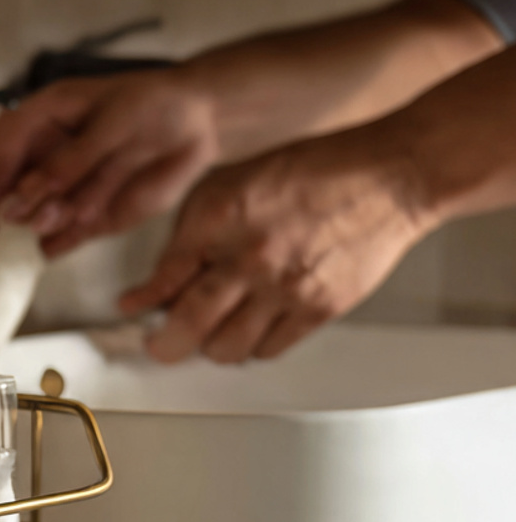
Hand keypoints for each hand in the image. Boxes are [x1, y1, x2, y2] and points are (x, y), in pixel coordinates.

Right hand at [0, 69, 219, 255]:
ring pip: (34, 218)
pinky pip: (60, 239)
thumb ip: (70, 161)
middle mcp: (44, 157)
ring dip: (46, 223)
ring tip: (78, 212)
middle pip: (6, 193)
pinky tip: (57, 245)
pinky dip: (57, 246)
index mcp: (40, 120)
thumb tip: (27, 196)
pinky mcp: (84, 216)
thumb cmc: (156, 107)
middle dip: (12, 214)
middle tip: (24, 225)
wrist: (200, 126)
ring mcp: (62, 188)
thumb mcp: (114, 124)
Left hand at [119, 127, 429, 363]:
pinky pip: (268, 350)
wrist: (391, 175)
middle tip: (159, 344)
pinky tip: (252, 326)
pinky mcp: (318, 308)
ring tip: (212, 332)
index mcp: (222, 215)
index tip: (132, 307)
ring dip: (211, 346)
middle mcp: (250, 255)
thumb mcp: (237, 181)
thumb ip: (196, 228)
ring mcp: (285, 286)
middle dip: (164, 344)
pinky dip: (253, 345)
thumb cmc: (317, 171)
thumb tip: (166, 275)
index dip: (142, 299)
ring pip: (225, 348)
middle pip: (187, 325)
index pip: (164, 275)